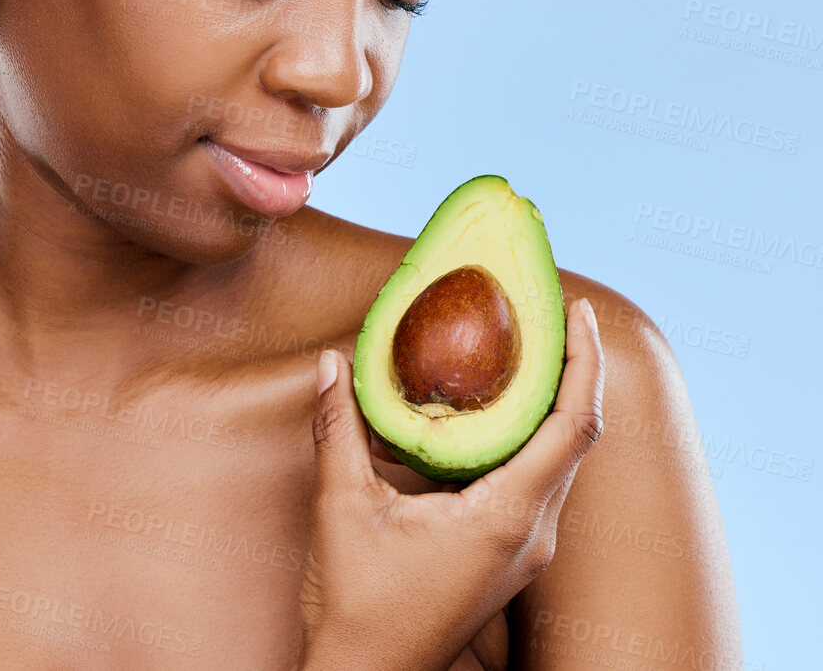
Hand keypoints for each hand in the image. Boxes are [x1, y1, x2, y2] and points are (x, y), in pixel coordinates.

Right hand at [297, 296, 604, 670]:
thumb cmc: (362, 604)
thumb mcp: (343, 507)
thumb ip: (339, 430)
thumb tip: (332, 364)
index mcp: (506, 517)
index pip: (571, 427)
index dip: (583, 363)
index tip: (576, 311)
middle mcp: (531, 533)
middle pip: (576, 437)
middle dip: (573, 369)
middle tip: (553, 313)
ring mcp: (526, 548)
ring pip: (559, 459)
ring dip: (553, 401)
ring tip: (532, 347)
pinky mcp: (510, 553)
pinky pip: (538, 479)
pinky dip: (529, 432)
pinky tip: (498, 407)